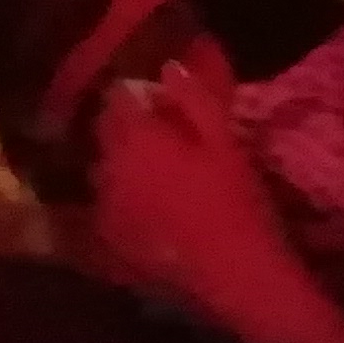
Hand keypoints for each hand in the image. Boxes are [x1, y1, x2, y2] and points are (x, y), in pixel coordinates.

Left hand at [91, 61, 298, 317]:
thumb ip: (196, 98)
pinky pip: (110, 207)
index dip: (143, 97)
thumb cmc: (237, 204)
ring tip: (166, 183)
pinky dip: (126, 203)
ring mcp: (104, 204)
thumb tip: (171, 63)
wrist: (239, 279)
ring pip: (108, 170)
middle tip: (172, 146)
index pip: (119, 95)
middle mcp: (107, 164)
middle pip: (110, 132)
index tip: (169, 108)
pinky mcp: (110, 238)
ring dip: (127, 168)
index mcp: (134, 135)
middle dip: (132, 131)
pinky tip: (159, 215)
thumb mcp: (226, 143)